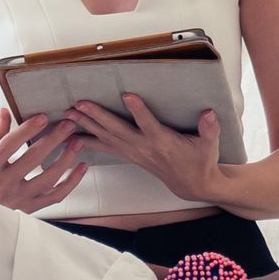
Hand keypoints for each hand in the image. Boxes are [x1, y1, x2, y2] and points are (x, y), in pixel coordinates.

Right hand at [0, 110, 84, 211]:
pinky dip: (72, 182)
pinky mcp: (30, 208)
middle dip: (53, 139)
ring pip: (49, 179)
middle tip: (68, 125)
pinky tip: (81, 167)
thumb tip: (5, 112)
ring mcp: (18, 199)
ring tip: (77, 142)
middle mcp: (3, 186)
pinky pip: (56, 196)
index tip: (42, 117)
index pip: (10, 145)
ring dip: (66, 159)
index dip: (27, 130)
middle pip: (33, 159)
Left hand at [65, 91, 223, 203]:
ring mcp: (134, 152)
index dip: (139, 111)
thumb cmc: (200, 162)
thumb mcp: (210, 146)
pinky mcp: (129, 155)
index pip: (149, 124)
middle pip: (117, 130)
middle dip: (97, 116)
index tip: (128, 94)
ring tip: (68, 114)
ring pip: (106, 137)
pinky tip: (72, 136)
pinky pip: (104, 147)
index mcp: (162, 142)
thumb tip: (210, 114)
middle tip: (79, 103)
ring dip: (86, 125)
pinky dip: (87, 140)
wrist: (192, 184)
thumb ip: (210, 129)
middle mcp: (143, 148)